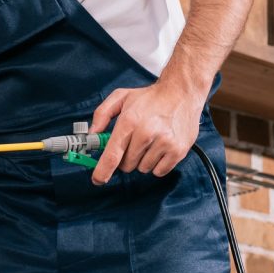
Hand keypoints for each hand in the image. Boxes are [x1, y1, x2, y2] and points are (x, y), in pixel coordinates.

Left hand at [88, 80, 205, 183]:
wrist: (181, 92)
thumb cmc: (149, 97)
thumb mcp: (120, 97)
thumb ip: (101, 115)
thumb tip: (92, 135)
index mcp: (129, 121)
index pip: (112, 155)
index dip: (103, 171)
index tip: (97, 180)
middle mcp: (146, 133)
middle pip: (126, 165)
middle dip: (125, 158)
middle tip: (133, 142)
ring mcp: (164, 143)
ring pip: (143, 168)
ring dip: (142, 160)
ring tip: (150, 141)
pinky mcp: (178, 151)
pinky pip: (159, 171)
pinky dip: (157, 164)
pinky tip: (160, 147)